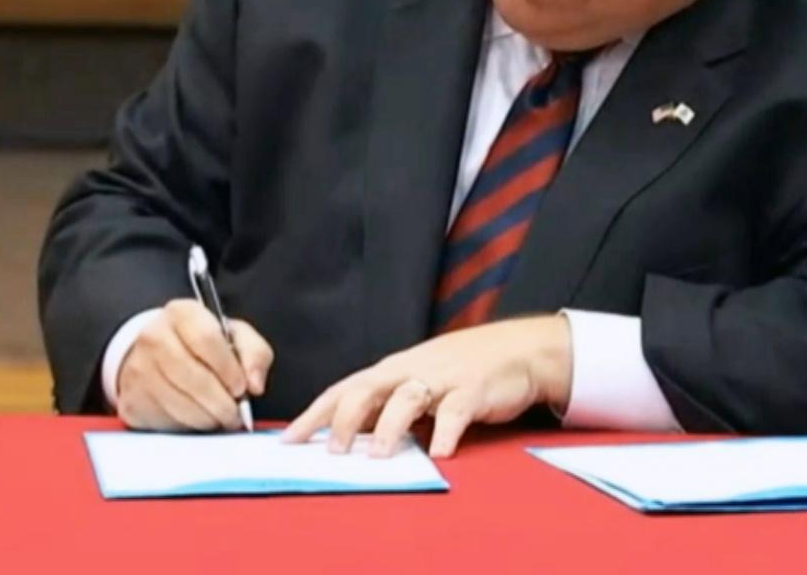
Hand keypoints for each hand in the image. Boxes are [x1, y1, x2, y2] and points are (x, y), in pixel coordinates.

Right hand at [113, 298, 272, 432]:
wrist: (158, 356)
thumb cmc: (202, 346)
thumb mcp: (235, 336)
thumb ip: (254, 353)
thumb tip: (255, 385)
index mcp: (181, 313)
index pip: (206, 339)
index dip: (228, 369)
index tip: (242, 388)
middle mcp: (153, 336)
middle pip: (194, 377)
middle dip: (222, 403)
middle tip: (236, 413)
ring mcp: (137, 369)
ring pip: (180, 404)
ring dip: (208, 418)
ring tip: (220, 416)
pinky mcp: (131, 400)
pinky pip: (165, 422)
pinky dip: (188, 426)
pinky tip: (197, 418)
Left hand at [281, 314, 571, 458]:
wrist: (518, 349)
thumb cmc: (461, 369)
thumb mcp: (417, 383)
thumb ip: (388, 406)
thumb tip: (350, 437)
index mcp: (391, 370)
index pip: (344, 389)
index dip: (315, 414)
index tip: (288, 441)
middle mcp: (409, 370)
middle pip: (366, 389)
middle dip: (346, 420)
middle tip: (332, 452)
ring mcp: (441, 379)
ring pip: (406, 399)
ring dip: (389, 428)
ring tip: (377, 456)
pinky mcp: (472, 390)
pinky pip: (455, 413)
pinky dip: (446, 435)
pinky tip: (439, 456)